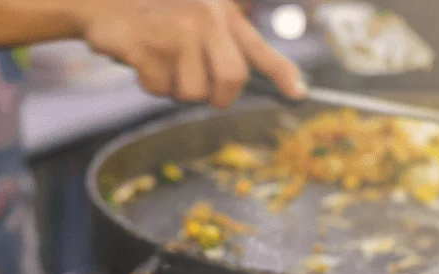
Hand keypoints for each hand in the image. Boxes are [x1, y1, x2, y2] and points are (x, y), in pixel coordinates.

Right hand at [81, 0, 305, 107]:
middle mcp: (206, 17)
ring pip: (192, 92)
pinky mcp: (152, 46)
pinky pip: (160, 89)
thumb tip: (233, 86)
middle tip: (205, 95)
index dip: (282, 74)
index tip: (299, 95)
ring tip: (159, 61)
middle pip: (231, 80)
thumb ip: (218, 42)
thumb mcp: (193, 13)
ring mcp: (179, 31)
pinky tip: (139, 58)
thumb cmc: (148, 10)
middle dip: (217, 97)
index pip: (258, 48)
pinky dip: (148, 83)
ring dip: (175, 88)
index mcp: (220, 11)